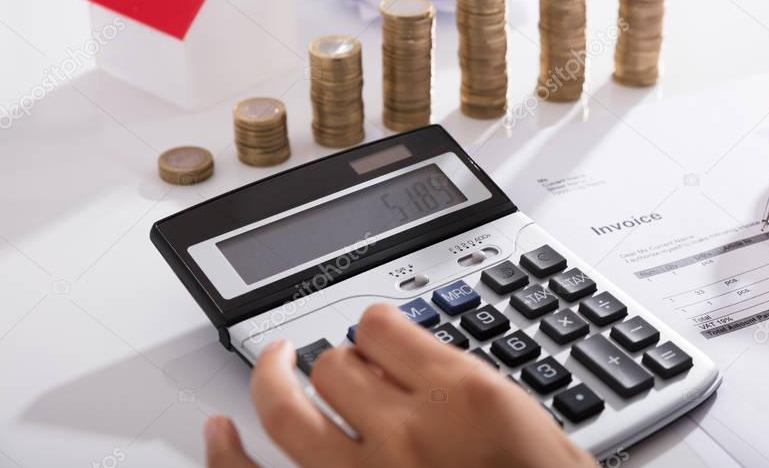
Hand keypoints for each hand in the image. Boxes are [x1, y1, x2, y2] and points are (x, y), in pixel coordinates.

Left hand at [203, 303, 594, 467]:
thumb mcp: (538, 426)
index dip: (376, 327)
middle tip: (355, 370)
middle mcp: (405, 433)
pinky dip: (227, 458)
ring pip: (291, 410)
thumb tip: (426, 362)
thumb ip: (473, 383)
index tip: (381, 338)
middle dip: (344, 362)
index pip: (380, 326)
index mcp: (461, 396)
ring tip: (277, 366)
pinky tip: (218, 430)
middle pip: (336, 364)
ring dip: (280, 383)